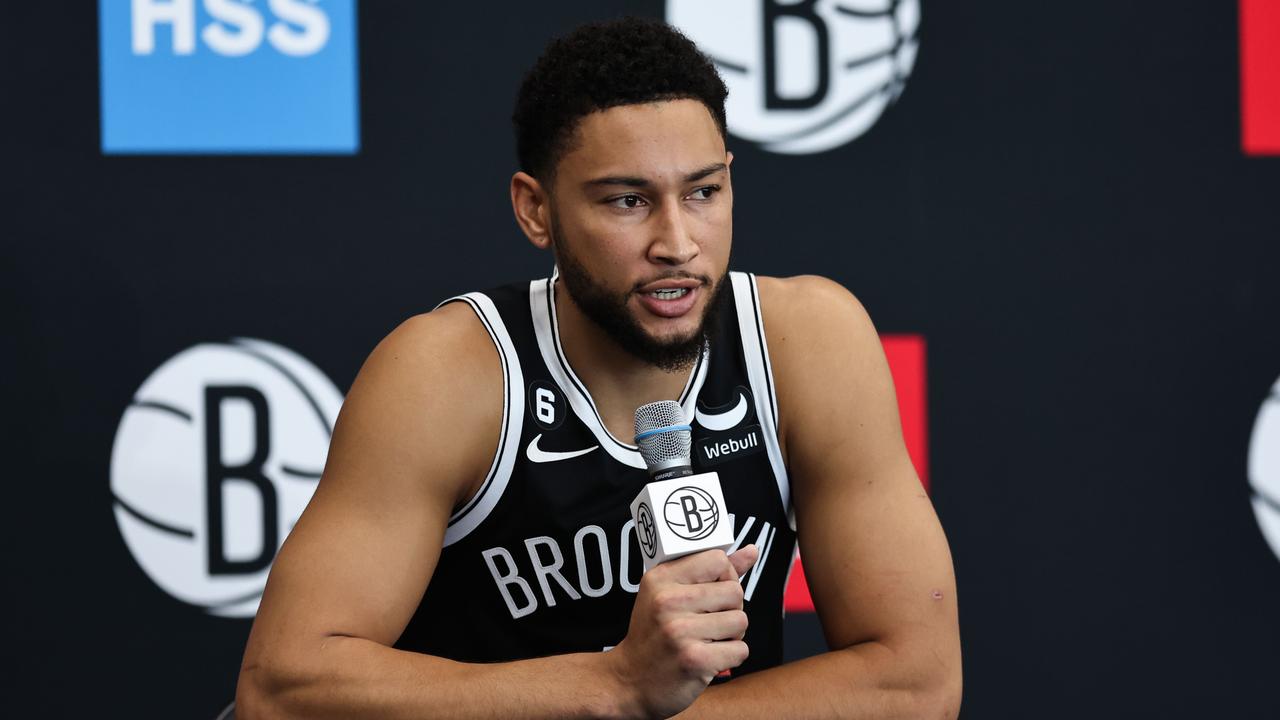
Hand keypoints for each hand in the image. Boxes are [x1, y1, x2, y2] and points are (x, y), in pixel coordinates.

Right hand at [605, 544, 759, 718]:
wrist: (629, 682)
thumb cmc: (654, 634)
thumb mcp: (671, 593)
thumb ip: (712, 571)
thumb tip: (751, 550)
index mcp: (661, 578)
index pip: (718, 559)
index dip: (724, 576)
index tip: (712, 591)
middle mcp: (668, 601)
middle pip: (735, 591)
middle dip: (730, 609)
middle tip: (707, 622)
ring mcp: (680, 631)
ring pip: (741, 620)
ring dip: (732, 634)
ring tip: (707, 639)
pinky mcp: (694, 660)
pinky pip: (740, 649)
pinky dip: (730, 656)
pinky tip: (709, 657)